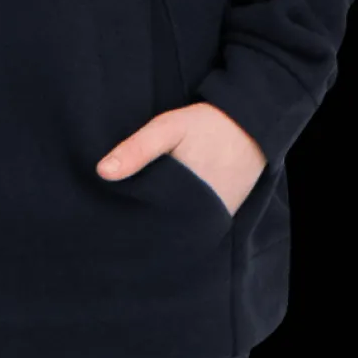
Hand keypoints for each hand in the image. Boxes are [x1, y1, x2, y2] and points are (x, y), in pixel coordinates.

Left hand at [96, 102, 266, 216]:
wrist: (254, 125)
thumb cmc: (209, 126)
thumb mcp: (169, 128)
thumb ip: (137, 149)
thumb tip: (102, 172)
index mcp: (185, 204)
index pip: (146, 226)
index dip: (126, 222)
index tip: (107, 217)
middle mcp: (202, 221)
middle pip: (161, 232)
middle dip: (141, 226)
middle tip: (116, 219)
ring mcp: (214, 221)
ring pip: (177, 231)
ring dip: (159, 223)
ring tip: (136, 215)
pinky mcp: (222, 216)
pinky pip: (193, 224)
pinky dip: (177, 219)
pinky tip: (161, 208)